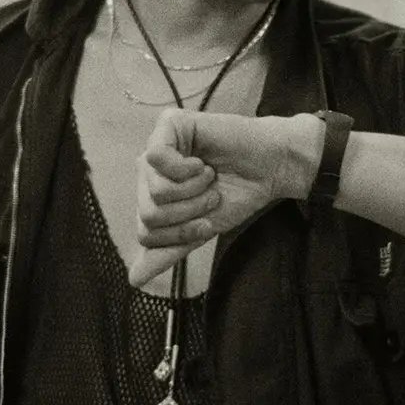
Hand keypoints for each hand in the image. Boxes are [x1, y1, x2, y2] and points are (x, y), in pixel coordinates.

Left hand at [129, 109, 322, 285]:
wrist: (271, 170)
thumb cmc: (237, 194)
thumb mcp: (200, 231)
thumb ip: (167, 252)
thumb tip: (133, 280)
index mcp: (152, 195)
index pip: (146, 233)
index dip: (181, 234)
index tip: (207, 222)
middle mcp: (148, 171)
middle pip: (148, 213)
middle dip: (189, 213)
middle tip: (211, 196)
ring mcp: (156, 146)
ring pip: (155, 190)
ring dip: (194, 191)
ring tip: (210, 177)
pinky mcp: (168, 124)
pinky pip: (156, 158)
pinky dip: (187, 169)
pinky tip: (203, 163)